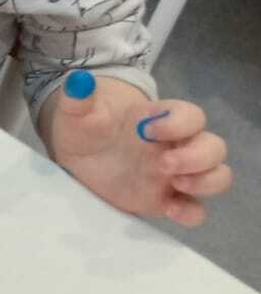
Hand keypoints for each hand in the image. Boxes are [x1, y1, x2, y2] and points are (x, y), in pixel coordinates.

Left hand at [45, 71, 231, 226]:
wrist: (77, 156)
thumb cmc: (85, 128)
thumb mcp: (75, 112)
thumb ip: (78, 97)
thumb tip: (79, 80)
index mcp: (158, 120)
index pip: (190, 115)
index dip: (179, 122)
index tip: (147, 130)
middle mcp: (176, 146)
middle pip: (214, 147)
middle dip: (197, 156)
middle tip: (163, 163)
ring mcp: (175, 175)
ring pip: (217, 176)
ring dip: (205, 181)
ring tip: (175, 184)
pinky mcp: (166, 200)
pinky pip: (196, 210)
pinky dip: (192, 213)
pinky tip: (170, 210)